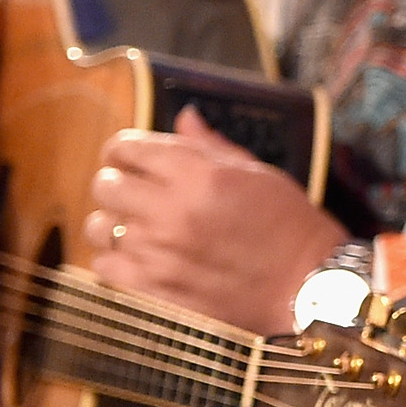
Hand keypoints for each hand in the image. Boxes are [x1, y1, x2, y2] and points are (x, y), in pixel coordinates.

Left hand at [83, 107, 343, 335]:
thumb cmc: (289, 225)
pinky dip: (115, 259)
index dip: (123, 149)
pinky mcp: (155, 289)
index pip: (127, 147)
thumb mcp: (257, 172)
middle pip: (105, 184)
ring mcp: (158, 252)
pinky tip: (137, 257)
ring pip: (99, 226)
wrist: (306, 284)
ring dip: (112, 222)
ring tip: (135, 227)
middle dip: (116, 182)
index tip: (131, 158)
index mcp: (198, 173)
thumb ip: (210, 146)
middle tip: (134, 192)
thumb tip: (185, 118)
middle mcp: (171, 209)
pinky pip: (105, 266)